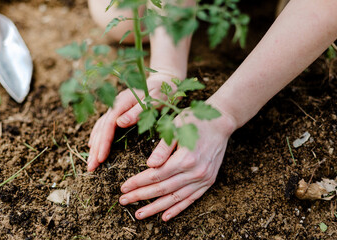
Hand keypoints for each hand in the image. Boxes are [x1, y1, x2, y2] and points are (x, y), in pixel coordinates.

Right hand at [87, 73, 178, 171]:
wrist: (165, 80)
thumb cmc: (163, 91)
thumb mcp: (154, 101)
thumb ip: (137, 111)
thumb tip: (119, 123)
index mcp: (123, 102)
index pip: (108, 125)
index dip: (104, 142)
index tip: (101, 158)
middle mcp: (116, 104)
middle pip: (101, 128)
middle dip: (95, 148)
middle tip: (91, 167)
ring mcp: (116, 107)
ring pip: (100, 127)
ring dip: (95, 145)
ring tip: (90, 161)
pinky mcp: (119, 110)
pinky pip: (104, 125)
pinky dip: (98, 136)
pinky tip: (93, 145)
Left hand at [119, 111, 236, 220]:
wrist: (221, 123)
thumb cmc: (195, 121)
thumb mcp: (176, 127)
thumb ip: (162, 148)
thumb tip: (149, 165)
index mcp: (185, 158)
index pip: (155, 176)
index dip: (137, 183)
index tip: (123, 188)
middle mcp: (195, 172)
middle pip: (162, 189)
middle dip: (141, 196)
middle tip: (124, 201)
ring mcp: (203, 179)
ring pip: (175, 198)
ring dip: (156, 208)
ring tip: (139, 213)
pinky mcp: (208, 181)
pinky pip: (191, 199)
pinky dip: (177, 209)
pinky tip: (165, 216)